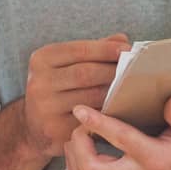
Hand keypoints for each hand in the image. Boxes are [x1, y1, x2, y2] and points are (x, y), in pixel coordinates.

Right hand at [21, 34, 130, 157]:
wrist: (34, 126)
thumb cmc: (57, 89)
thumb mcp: (65, 64)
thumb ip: (91, 52)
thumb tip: (121, 40)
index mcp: (41, 60)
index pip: (79, 50)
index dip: (105, 49)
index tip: (127, 49)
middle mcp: (39, 82)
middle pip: (86, 73)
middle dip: (114, 71)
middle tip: (136, 71)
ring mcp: (45, 108)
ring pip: (92, 98)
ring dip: (116, 93)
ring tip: (134, 88)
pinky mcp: (56, 129)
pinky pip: (91, 120)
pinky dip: (109, 113)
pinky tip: (121, 109)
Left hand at [63, 97, 170, 169]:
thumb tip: (170, 100)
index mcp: (155, 158)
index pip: (119, 139)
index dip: (96, 123)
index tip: (80, 109)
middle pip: (90, 169)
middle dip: (77, 144)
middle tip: (80, 125)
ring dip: (74, 159)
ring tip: (78, 137)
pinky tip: (82, 152)